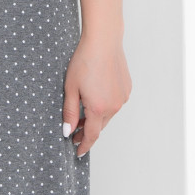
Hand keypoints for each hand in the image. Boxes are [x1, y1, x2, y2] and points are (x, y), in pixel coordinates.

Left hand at [62, 34, 131, 157]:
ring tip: (82, 113)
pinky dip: (105, 106)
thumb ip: (69, 112)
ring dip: (96, 118)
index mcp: (98, 108)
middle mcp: (114, 106)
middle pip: (99, 126)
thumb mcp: (70, 88)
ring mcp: (122, 98)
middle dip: (86, 131)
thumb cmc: (84, 61)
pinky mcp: (126, 89)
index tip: (78, 152)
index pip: (91, 135)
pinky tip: (95, 96)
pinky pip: (114, 103)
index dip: (84, 145)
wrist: (103, 42)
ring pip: (108, 115)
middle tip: (74, 132)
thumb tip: (68, 131)